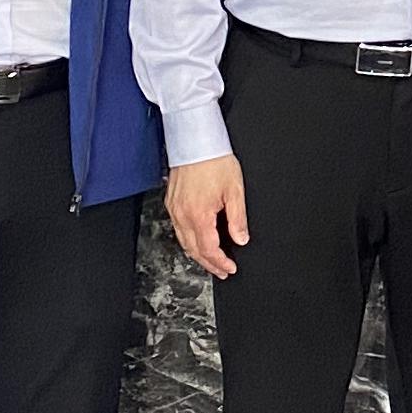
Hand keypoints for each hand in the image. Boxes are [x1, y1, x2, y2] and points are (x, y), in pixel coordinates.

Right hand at [166, 155, 248, 279]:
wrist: (196, 141)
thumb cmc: (215, 161)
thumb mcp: (235, 190)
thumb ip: (237, 218)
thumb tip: (241, 239)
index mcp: (199, 214)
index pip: (209, 249)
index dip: (220, 262)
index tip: (229, 268)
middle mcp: (182, 215)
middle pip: (193, 250)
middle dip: (208, 264)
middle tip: (221, 271)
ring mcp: (174, 209)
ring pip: (183, 241)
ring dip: (197, 254)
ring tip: (211, 261)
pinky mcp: (171, 202)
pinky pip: (178, 229)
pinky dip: (188, 240)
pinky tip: (197, 240)